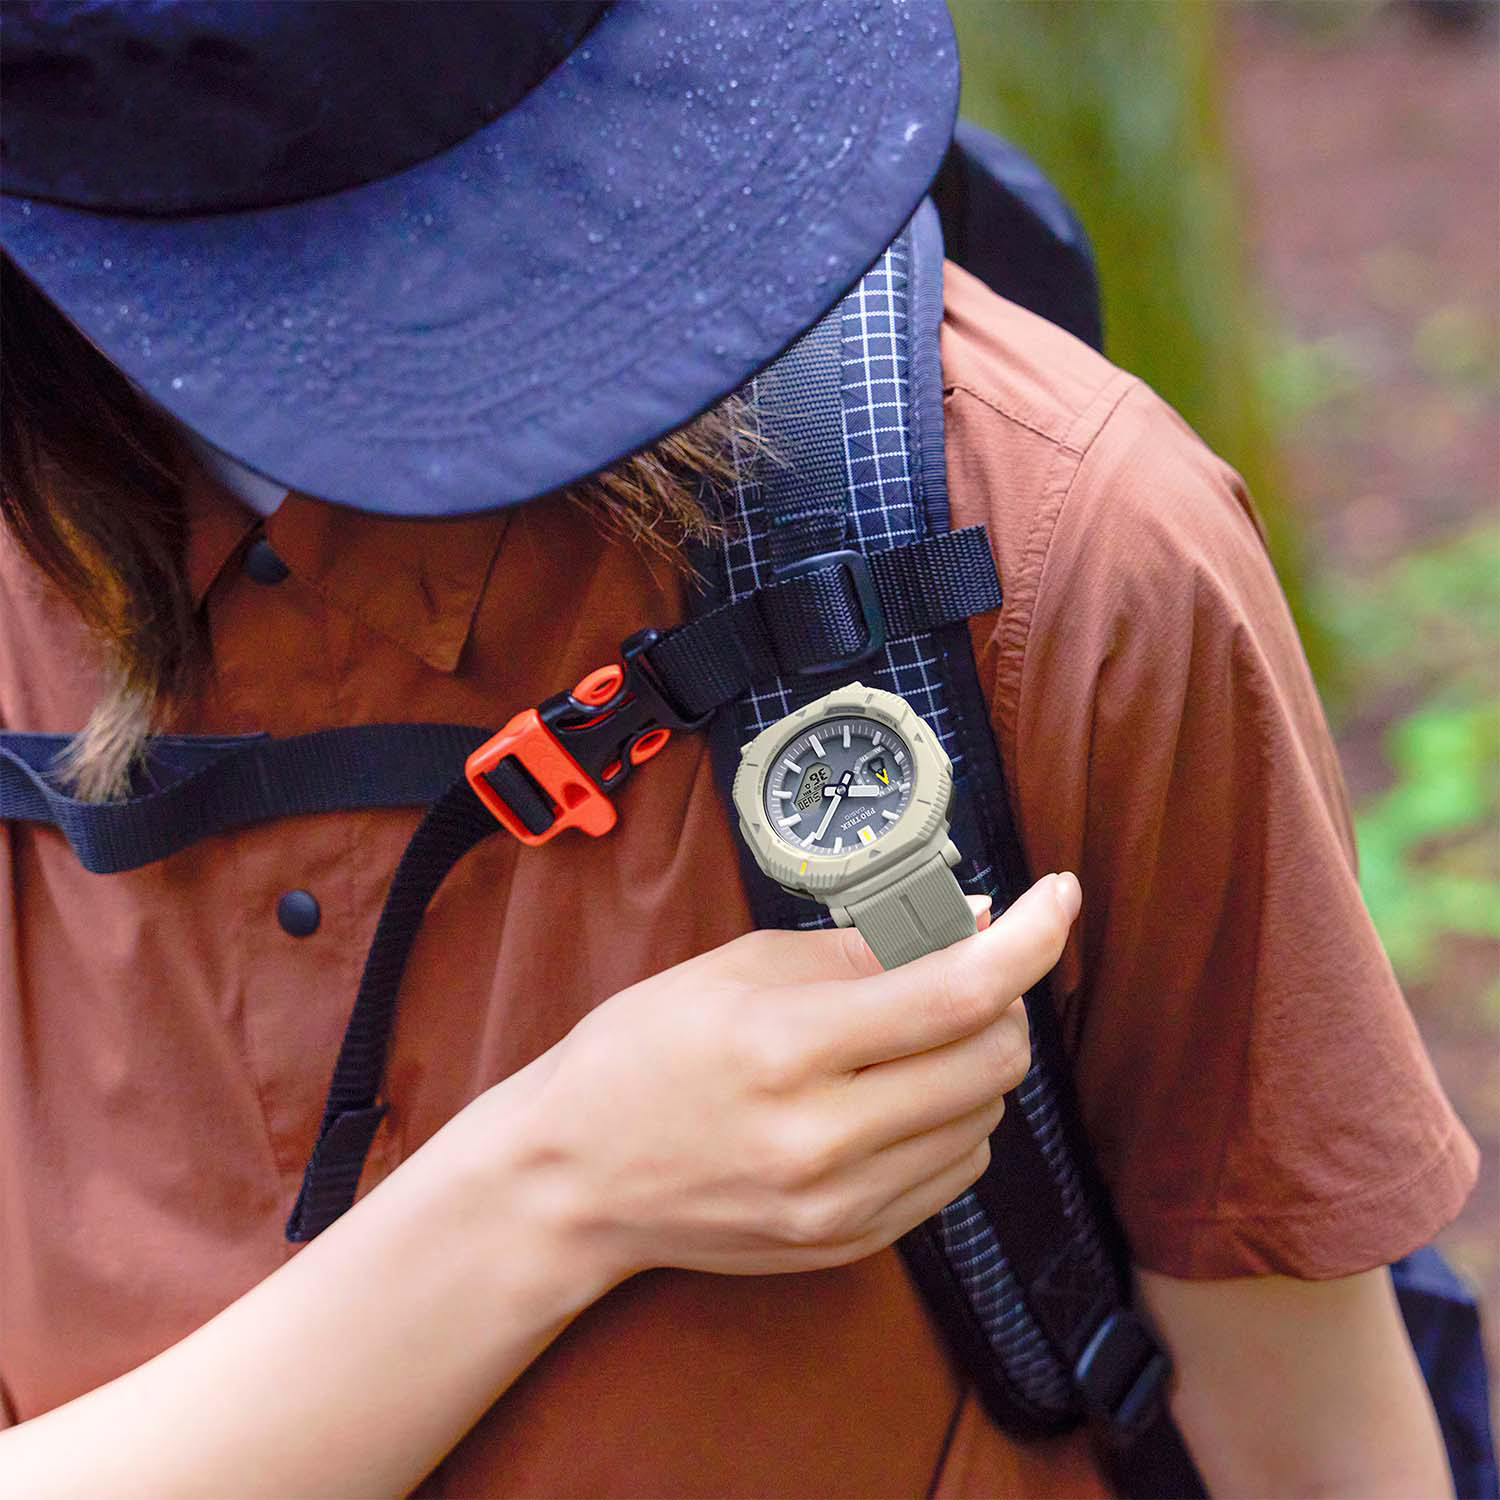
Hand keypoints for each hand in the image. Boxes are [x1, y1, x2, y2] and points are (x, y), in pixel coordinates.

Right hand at [490, 872, 1080, 1286]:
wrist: (574, 1179)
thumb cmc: (641, 1053)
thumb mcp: (736, 968)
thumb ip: (862, 946)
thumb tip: (968, 920)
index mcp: (786, 1047)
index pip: (956, 991)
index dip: (1029, 937)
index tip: (1059, 897)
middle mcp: (822, 1138)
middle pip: (992, 1062)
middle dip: (1002, 1001)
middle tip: (965, 969)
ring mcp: (838, 1204)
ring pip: (985, 1120)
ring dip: (975, 1062)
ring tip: (913, 1037)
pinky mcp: (847, 1245)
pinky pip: (952, 1174)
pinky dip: (950, 1120)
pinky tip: (896, 1096)